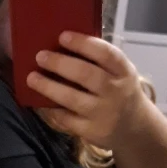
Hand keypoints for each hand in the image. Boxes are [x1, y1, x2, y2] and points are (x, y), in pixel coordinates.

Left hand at [26, 31, 146, 149]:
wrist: (134, 128)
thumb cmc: (119, 90)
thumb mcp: (119, 73)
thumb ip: (98, 60)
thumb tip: (61, 42)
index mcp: (124, 71)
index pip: (106, 54)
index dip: (83, 44)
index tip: (62, 36)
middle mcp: (116, 92)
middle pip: (86, 74)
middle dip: (60, 63)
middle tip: (40, 56)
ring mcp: (104, 113)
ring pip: (72, 98)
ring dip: (49, 86)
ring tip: (32, 78)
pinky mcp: (92, 131)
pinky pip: (66, 118)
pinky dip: (51, 108)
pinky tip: (39, 99)